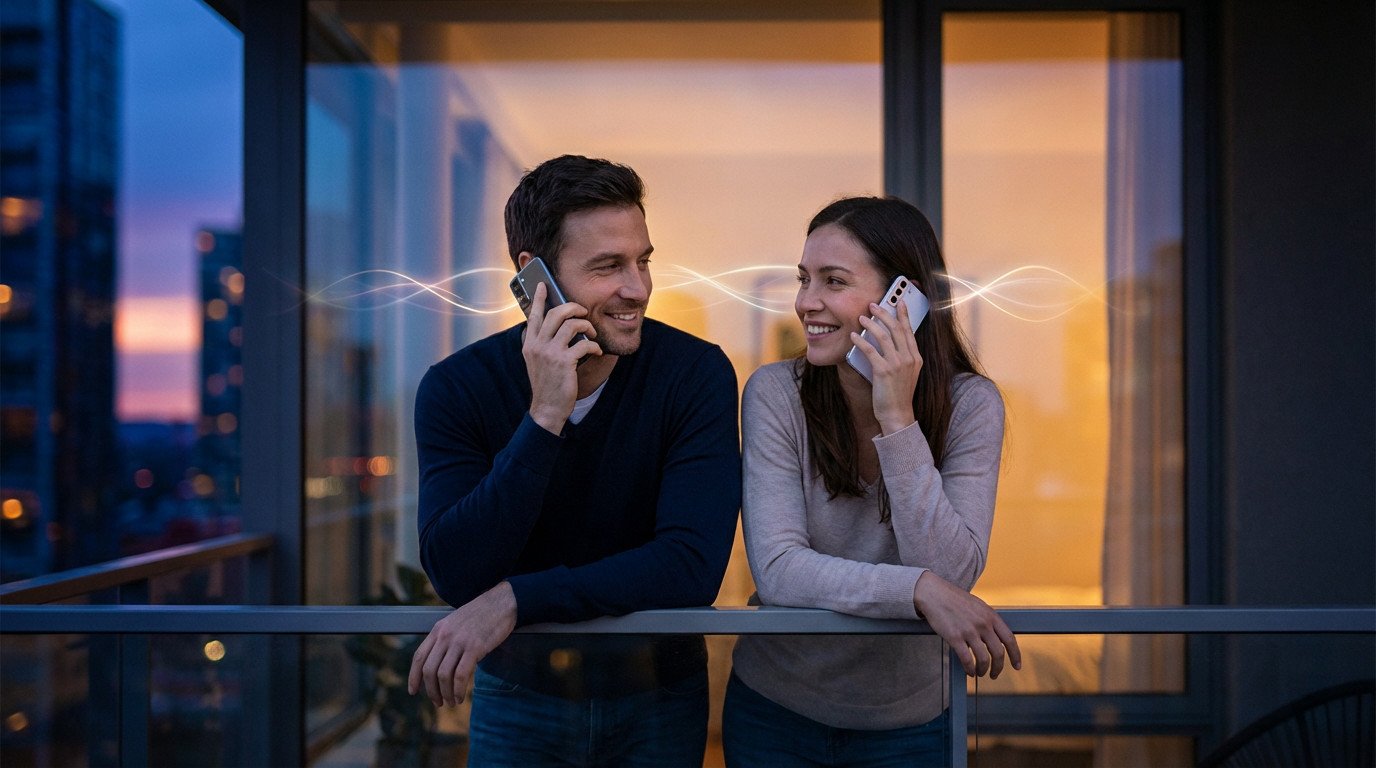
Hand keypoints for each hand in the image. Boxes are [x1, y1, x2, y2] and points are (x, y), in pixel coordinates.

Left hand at [407, 582, 517, 707]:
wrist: (502, 602)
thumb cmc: (481, 615)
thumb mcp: (455, 623)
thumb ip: (445, 639)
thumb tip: (439, 664)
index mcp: (438, 629)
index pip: (419, 657)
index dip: (414, 677)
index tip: (413, 691)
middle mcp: (445, 635)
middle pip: (429, 670)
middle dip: (431, 691)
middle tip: (438, 702)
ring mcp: (459, 641)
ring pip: (443, 675)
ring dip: (446, 693)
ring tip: (452, 702)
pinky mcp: (475, 647)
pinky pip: (461, 675)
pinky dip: (458, 690)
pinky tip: (461, 696)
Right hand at [524, 282, 601, 433]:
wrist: (547, 408)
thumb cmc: (547, 384)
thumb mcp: (538, 361)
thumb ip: (543, 344)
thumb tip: (560, 328)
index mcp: (530, 343)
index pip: (533, 315)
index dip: (538, 298)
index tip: (543, 285)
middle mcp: (537, 345)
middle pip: (556, 313)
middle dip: (574, 308)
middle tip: (583, 312)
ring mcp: (550, 353)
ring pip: (572, 325)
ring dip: (587, 326)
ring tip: (592, 334)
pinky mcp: (564, 362)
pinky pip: (584, 344)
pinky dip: (593, 346)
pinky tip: (596, 352)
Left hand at [850, 299, 921, 433]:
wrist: (897, 414)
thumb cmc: (898, 394)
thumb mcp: (906, 374)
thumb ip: (901, 357)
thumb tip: (887, 340)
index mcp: (916, 358)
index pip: (909, 331)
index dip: (904, 314)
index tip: (899, 301)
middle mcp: (909, 359)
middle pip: (896, 329)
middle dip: (884, 313)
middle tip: (873, 305)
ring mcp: (897, 365)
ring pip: (884, 336)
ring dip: (871, 324)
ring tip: (861, 318)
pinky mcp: (884, 371)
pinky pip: (871, 350)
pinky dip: (861, 341)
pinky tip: (854, 337)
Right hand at [913, 571, 1020, 678]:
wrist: (934, 593)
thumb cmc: (955, 599)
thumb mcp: (978, 606)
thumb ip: (988, 621)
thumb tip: (996, 638)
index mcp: (991, 616)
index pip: (1009, 639)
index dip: (1015, 655)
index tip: (1016, 666)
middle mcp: (983, 624)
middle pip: (998, 653)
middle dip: (998, 668)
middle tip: (995, 674)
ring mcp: (969, 631)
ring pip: (984, 659)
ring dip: (983, 670)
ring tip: (980, 673)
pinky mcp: (955, 637)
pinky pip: (966, 659)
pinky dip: (969, 669)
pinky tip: (968, 671)